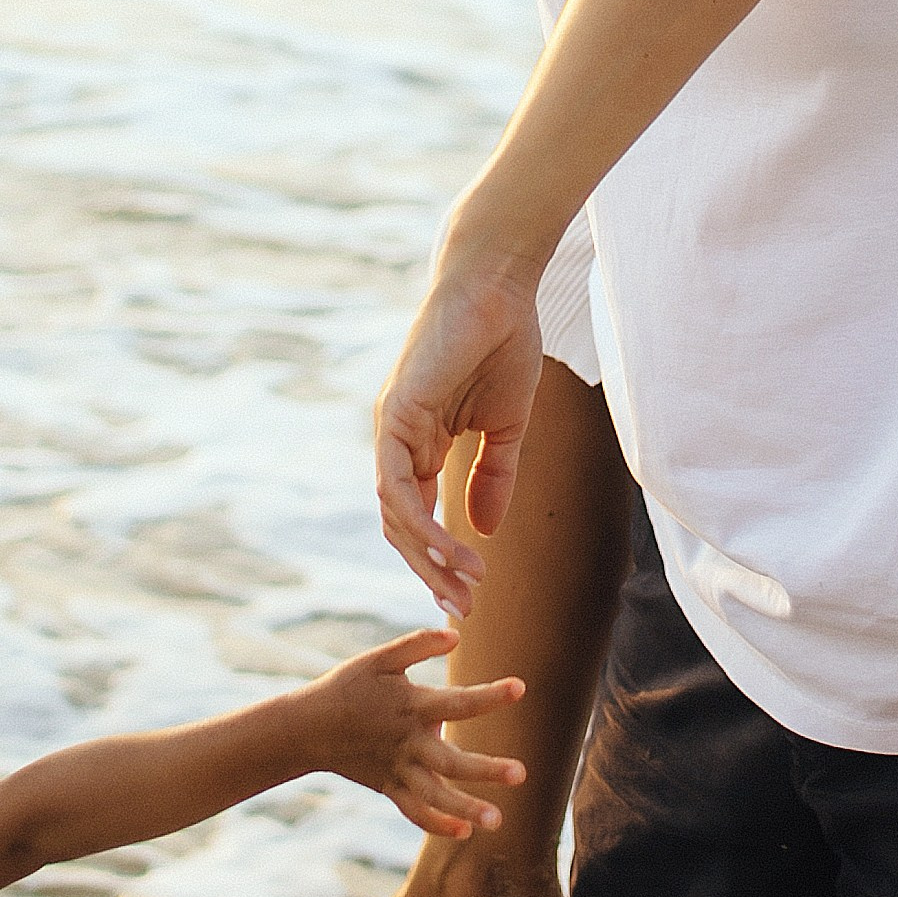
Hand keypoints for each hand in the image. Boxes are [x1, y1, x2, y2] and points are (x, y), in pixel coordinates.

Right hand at [301, 629, 527, 837]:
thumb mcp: (379, 659)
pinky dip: (436, 823)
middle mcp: (408, 742)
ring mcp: (398, 769)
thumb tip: (457, 638)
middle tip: (521, 774)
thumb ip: (416, 645)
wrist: (308, 727)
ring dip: (465, 807)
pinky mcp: (389, 787)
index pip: (458, 701)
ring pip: (435, 795)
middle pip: (450, 761)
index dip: (490, 695)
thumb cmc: (348, 686)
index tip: (520, 688)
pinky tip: (464, 832)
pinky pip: (414, 811)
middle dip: (486, 769)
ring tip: (497, 821)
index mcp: (411, 706)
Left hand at [374, 244, 544, 616]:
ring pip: (395, 513)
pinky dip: (420, 522)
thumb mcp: (506, 426)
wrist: (499, 288)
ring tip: (466, 583)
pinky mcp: (394, 414)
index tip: (468, 594)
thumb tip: (485, 528)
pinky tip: (449, 548)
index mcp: (421, 443)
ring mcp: (391, 429)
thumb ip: (494, 474)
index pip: (420, 516)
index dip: (439, 557)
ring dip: (428, 555)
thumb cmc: (503, 343)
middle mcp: (398, 441)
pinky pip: (396, 484)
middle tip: (464, 608)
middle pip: (402, 525)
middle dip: (431, 570)